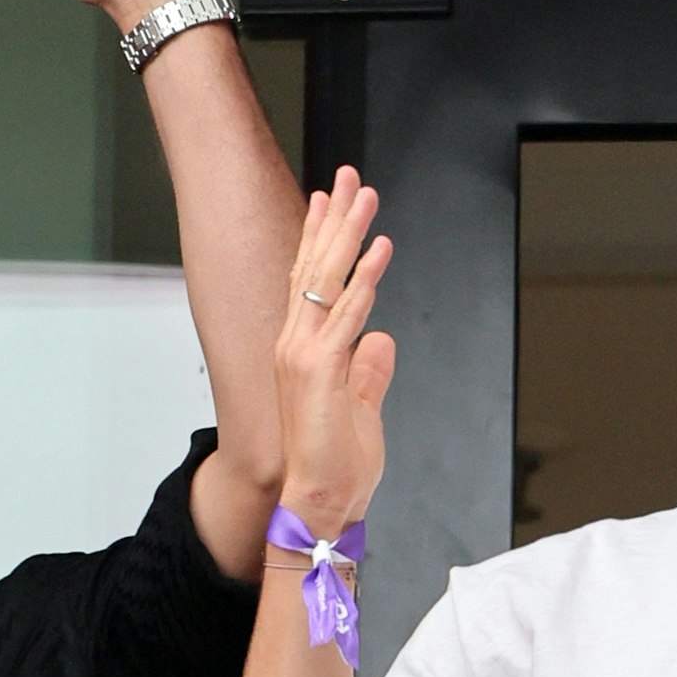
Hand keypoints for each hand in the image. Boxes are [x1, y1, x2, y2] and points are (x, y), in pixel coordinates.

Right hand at [275, 168, 395, 539]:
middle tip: (349, 177)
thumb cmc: (338, 463)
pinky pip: (348, 314)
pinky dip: (365, 279)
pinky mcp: (322, 369)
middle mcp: (294, 343)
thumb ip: (368, 371)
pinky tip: (380, 249)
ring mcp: (304, 354)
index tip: (328, 200)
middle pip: (313, 267)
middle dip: (333, 219)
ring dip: (350, 234)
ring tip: (367, 196)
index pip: (307, 281)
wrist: (320, 500)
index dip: (318, 237)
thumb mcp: (361, 407)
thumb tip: (382, 341)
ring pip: (327, 280)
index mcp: (301, 350)